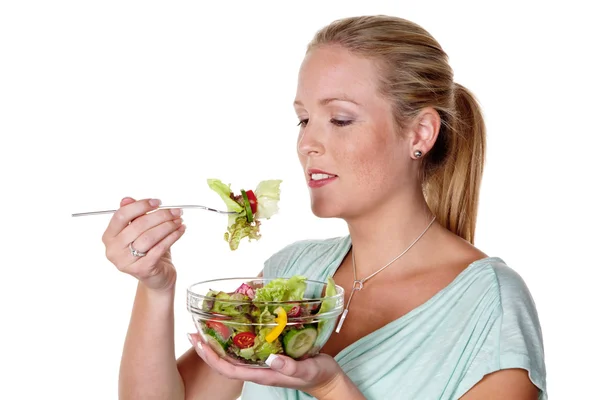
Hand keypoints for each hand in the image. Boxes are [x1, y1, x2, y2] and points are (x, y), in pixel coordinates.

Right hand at [102, 197, 185, 291]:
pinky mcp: (141, 269)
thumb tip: (126, 199)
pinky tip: (180, 230)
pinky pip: (159, 248)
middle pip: (138, 225)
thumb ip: (133, 215)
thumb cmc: (148, 250)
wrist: (157, 276)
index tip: (157, 202)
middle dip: (160, 215)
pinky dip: (172, 237)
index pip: (121, 215)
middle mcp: (113, 250)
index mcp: (109, 237)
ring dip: (168, 226)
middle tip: (176, 211)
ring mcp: (126, 262)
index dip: (140, 206)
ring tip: (179, 220)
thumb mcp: (139, 231)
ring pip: (149, 237)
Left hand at [187, 333, 351, 398]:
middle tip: (193, 331)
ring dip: (218, 344)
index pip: (229, 369)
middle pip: (225, 362)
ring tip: (206, 328)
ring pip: (234, 355)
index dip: (212, 358)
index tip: (199, 343)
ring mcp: (263, 363)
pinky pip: (247, 348)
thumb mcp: (307, 370)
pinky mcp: (269, 355)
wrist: (326, 378)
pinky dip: (236, 338)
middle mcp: (258, 369)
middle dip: (208, 349)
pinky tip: (233, 327)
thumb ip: (290, 366)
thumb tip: (272, 358)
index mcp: (263, 374)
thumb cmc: (317, 375)